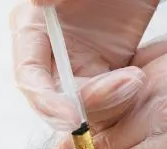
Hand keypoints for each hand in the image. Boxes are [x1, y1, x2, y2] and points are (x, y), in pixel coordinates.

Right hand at [11, 0, 158, 129]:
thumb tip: (36, 2)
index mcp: (32, 32)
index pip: (30, 79)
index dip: (48, 103)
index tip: (73, 117)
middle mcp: (51, 57)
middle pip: (60, 101)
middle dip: (93, 101)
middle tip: (126, 84)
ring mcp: (77, 71)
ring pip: (86, 109)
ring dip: (112, 101)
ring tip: (136, 78)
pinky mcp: (102, 80)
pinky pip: (107, 106)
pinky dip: (122, 101)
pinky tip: (136, 80)